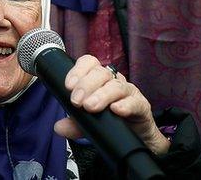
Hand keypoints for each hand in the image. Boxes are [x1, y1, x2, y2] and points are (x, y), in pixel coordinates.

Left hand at [54, 55, 169, 155]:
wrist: (137, 136)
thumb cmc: (112, 121)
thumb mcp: (89, 123)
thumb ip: (75, 123)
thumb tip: (59, 127)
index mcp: (99, 80)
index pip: (89, 63)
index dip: (78, 71)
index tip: (68, 86)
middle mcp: (113, 81)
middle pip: (100, 73)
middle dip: (86, 85)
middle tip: (77, 102)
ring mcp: (128, 92)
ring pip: (116, 86)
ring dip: (102, 95)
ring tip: (91, 107)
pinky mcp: (141, 106)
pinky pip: (134, 102)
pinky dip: (125, 105)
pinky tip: (116, 109)